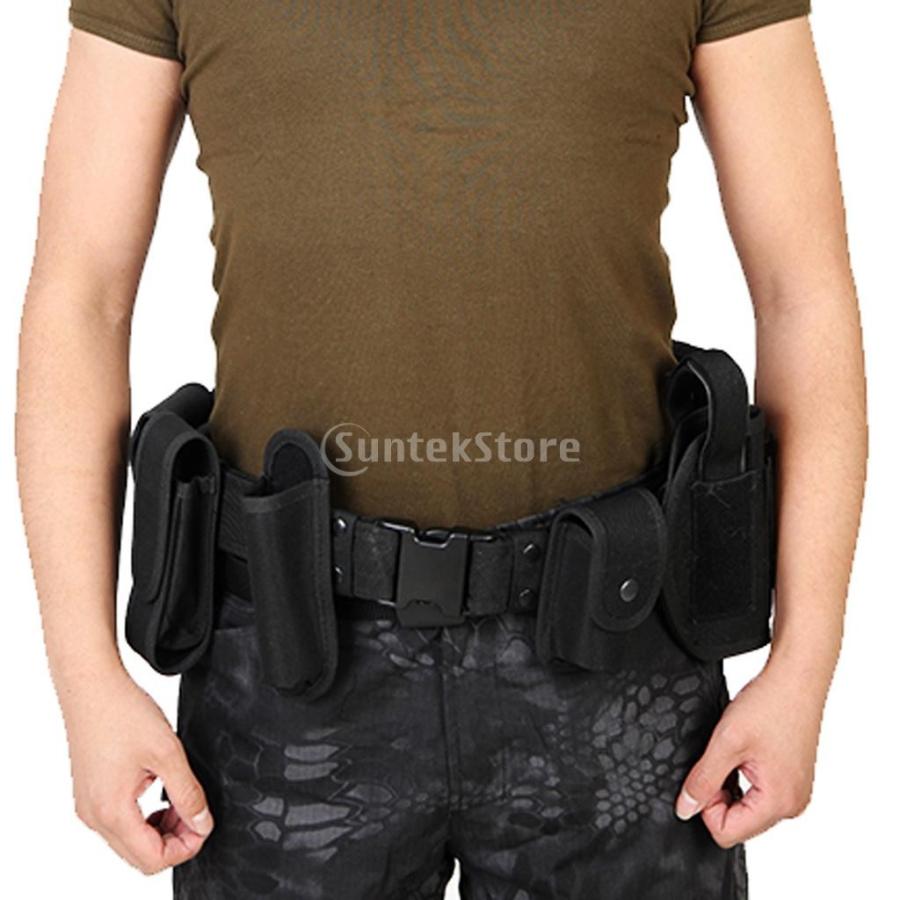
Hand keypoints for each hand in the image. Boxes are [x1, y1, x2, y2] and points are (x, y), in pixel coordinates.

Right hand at [61, 666, 213, 873]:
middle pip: (140, 856)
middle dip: (174, 840)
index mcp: (111, 812)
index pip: (152, 859)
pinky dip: (144, 817)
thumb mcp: (168, 753)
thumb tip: (202, 822)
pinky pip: (119, 823)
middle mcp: (94, 817)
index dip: (186, 847)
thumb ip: (188, 793)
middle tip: (195, 811)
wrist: (91, 687)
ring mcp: (88, 807)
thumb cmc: (123, 713)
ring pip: (129, 841)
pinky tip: (160, 790)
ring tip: (180, 799)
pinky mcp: (89, 795)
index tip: (204, 823)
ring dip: (160, 829)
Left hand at [675, 658, 826, 846]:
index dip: (706, 805)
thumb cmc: (770, 705)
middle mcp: (792, 805)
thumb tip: (685, 809)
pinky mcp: (792, 781)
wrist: (796, 679)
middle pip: (738, 824)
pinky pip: (759, 794)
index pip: (727, 833)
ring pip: (747, 809)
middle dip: (719, 796)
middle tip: (720, 758)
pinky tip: (744, 752)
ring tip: (734, 752)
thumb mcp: (725, 743)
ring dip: (730, 785)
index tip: (706, 772)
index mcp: (779, 803)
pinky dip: (743, 778)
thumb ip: (703, 780)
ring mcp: (795, 793)